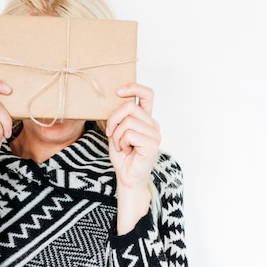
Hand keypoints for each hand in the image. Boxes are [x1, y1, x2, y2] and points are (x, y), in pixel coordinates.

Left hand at [106, 83, 160, 232]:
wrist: (127, 178)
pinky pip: (129, 134)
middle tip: (111, 134)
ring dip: (117, 135)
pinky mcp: (152, 144)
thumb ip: (119, 117)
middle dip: (113, 119)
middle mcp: (153, 125)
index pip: (147, 94)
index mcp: (146, 119)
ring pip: (128, 121)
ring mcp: (155, 134)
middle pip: (130, 107)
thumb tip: (117, 101)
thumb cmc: (123, 156)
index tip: (118, 91)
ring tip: (122, 146)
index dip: (134, 88)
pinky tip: (126, 151)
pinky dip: (121, 142)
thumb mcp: (117, 131)